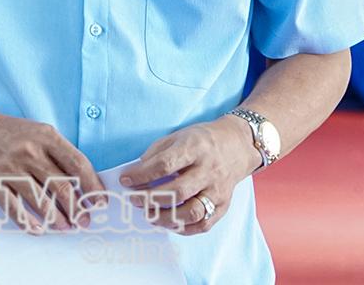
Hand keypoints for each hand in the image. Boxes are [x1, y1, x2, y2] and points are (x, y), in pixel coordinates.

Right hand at [0, 112, 104, 233]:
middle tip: (85, 221)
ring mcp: (10, 168)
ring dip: (57, 219)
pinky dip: (29, 222)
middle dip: (77, 208)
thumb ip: (60, 153)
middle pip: (61, 186)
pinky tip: (40, 229)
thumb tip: (83, 183)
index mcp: (46, 136)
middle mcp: (29, 152)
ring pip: (41, 201)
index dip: (92, 185)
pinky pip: (15, 208)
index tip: (100, 201)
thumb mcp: (39, 132)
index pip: (77, 163)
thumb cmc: (13, 133)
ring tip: (66, 227)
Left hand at [119, 116, 257, 235]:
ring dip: (166, 217)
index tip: (125, 180)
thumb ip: (157, 152)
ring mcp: (218, 190)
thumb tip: (136, 172)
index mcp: (195, 147)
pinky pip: (203, 224)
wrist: (237, 146)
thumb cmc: (201, 140)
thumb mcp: (178, 136)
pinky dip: (184, 228)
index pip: (165, 164)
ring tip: (149, 215)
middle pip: (178, 191)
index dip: (142, 174)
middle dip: (151, 199)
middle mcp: (208, 170)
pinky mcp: (224, 205)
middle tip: (134, 200)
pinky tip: (169, 223)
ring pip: (192, 212)